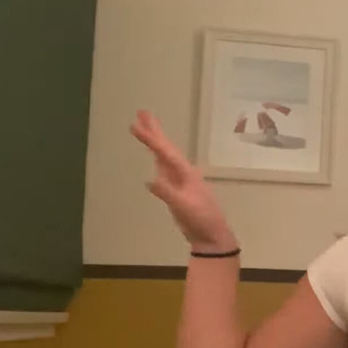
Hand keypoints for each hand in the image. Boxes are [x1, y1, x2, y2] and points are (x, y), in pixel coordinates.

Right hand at [130, 110, 237, 252]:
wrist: (210, 235)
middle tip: (142, 112)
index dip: (151, 138)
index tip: (136, 124)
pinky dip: (157, 159)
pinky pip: (164, 168)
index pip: (165, 151)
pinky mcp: (176, 189)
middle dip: (154, 130)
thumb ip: (167, 193)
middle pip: (166, 147)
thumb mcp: (183, 206)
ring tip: (144, 128)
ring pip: (164, 155)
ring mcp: (179, 180)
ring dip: (155, 142)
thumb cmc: (201, 219)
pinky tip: (154, 157)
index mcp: (186, 172)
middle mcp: (183, 172)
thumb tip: (150, 180)